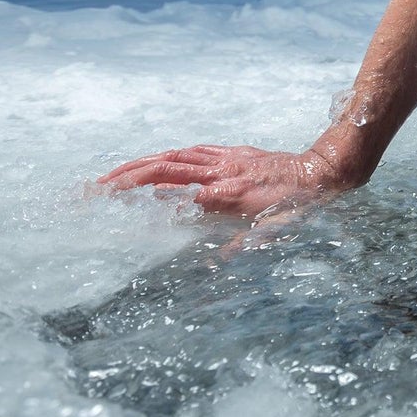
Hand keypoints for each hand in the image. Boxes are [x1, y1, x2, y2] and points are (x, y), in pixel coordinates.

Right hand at [97, 144, 353, 218]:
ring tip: (111, 176)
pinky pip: (192, 152)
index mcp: (225, 193)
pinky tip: (154, 163)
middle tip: (95, 188)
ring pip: (173, 157)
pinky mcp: (231, 153)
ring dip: (140, 165)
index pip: (176, 197)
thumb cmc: (300, 205)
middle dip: (126, 178)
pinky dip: (168, 157)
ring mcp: (224, 159)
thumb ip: (243, 243)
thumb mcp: (274, 230)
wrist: (322, 172)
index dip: (145, 200)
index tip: (115, 206)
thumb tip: (214, 263)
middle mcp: (220, 172)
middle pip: (164, 170)